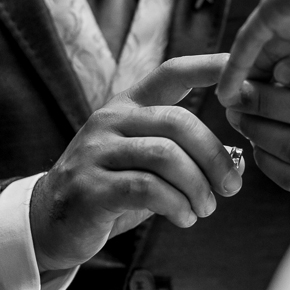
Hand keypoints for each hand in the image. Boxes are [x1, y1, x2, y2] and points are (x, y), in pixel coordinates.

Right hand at [30, 54, 243, 272]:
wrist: (49, 222)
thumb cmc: (111, 188)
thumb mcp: (146, 164)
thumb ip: (185, 156)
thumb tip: (238, 162)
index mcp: (128, 106)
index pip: (171, 73)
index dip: (208, 67)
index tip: (240, 71)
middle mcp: (110, 121)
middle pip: (178, 122)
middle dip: (214, 156)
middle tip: (231, 187)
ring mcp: (96, 153)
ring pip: (166, 157)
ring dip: (198, 187)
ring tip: (205, 208)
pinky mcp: (90, 188)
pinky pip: (148, 189)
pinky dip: (177, 206)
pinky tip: (184, 217)